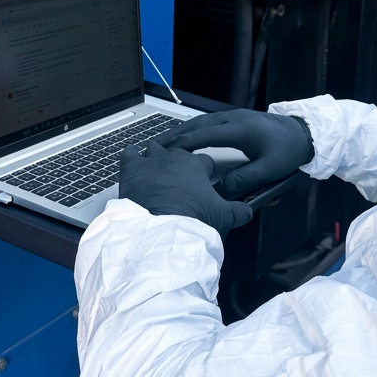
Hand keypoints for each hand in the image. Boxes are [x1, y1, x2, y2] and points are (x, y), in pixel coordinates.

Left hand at [118, 141, 253, 237]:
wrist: (162, 228)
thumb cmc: (192, 219)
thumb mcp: (224, 216)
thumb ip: (239, 211)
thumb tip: (246, 211)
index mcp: (196, 166)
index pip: (204, 161)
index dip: (203, 171)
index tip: (201, 181)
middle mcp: (174, 158)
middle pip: (178, 153)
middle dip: (178, 163)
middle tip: (178, 179)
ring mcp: (152, 161)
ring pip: (154, 148)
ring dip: (155, 155)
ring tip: (156, 168)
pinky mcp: (132, 169)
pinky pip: (129, 153)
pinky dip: (131, 156)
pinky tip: (133, 160)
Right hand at [157, 109, 313, 198]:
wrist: (303, 132)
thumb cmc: (288, 150)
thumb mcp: (270, 169)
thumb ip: (246, 180)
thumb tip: (222, 191)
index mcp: (239, 129)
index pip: (203, 134)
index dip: (182, 144)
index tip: (164, 152)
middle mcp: (233, 119)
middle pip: (196, 125)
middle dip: (174, 136)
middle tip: (154, 148)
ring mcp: (233, 117)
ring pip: (200, 122)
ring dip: (181, 131)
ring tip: (163, 143)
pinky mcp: (235, 119)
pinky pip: (207, 123)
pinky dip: (192, 129)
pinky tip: (184, 138)